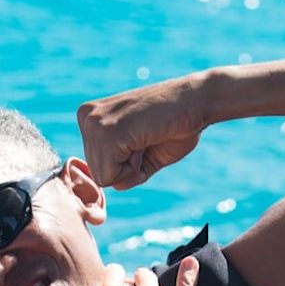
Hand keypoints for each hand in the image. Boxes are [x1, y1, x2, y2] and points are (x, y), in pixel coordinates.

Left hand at [78, 73, 206, 189]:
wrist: (197, 101)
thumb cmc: (175, 126)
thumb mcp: (142, 156)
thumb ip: (122, 172)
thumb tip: (108, 184)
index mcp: (92, 118)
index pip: (97, 166)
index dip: (126, 164)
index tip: (144, 138)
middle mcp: (87, 116)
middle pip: (97, 173)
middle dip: (127, 166)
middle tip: (147, 137)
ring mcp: (94, 122)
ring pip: (103, 176)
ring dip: (131, 165)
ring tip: (146, 136)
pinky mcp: (106, 131)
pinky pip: (110, 175)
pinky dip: (133, 167)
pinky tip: (146, 139)